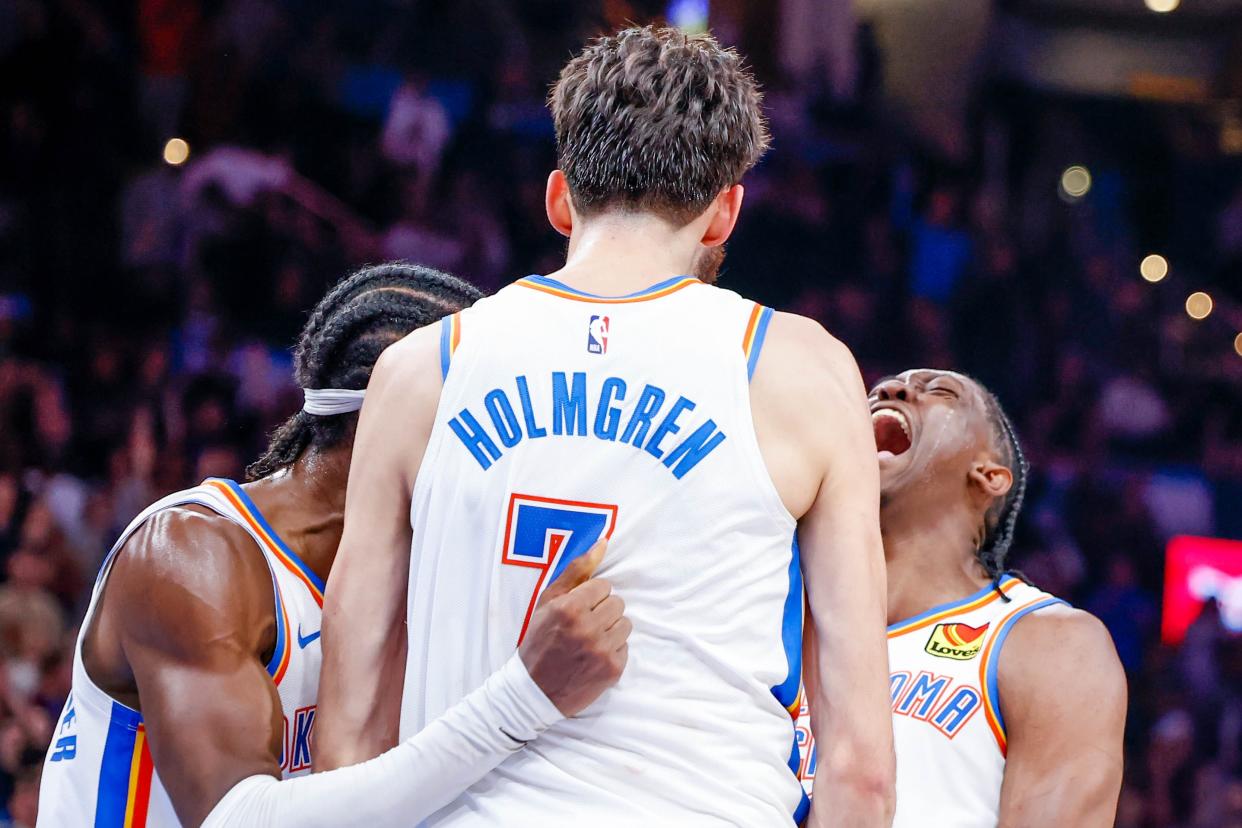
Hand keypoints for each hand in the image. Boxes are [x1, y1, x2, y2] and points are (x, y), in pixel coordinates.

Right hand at [518, 539, 630, 716]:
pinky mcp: (612, 670)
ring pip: (625, 624)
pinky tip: (593, 657)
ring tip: (590, 640)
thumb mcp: (547, 602)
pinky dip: (611, 650)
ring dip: (610, 629)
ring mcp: (601, 650)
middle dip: (602, 612)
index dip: (590, 597)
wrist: (533, 691)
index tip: (578, 609)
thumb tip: (603, 543)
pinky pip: (625, 647)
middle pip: (617, 604)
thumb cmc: (538, 641)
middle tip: (584, 625)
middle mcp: (587, 628)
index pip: (603, 586)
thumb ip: (576, 570)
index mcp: (569, 608)